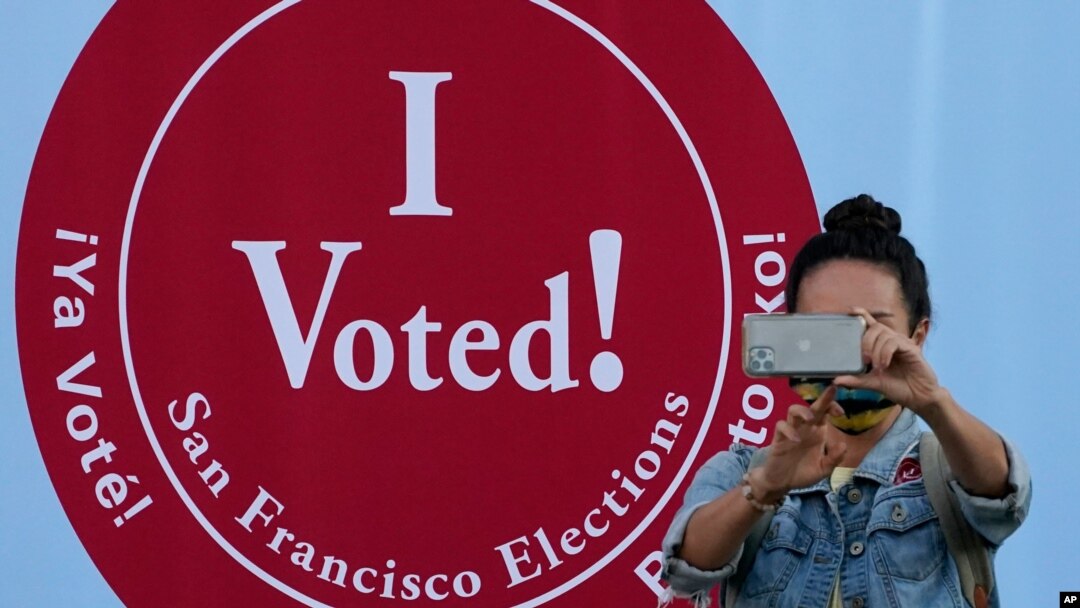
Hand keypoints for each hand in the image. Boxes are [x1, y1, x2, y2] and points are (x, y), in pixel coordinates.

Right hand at [750, 385, 848, 499]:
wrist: (782, 483)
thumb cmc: (803, 473)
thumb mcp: (824, 469)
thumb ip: (834, 458)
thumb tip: (843, 445)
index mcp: (818, 431)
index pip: (826, 412)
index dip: (833, 407)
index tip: (841, 413)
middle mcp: (805, 428)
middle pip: (812, 407)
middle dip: (823, 398)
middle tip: (832, 389)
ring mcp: (791, 431)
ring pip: (793, 411)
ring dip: (802, 411)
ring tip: (810, 418)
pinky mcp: (779, 439)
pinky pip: (781, 427)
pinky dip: (789, 430)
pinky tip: (796, 440)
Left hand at [834, 307, 944, 413]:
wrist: (918, 398)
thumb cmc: (898, 388)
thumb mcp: (873, 383)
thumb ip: (856, 380)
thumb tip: (835, 380)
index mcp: (882, 345)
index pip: (871, 324)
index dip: (862, 315)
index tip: (850, 311)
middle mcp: (892, 341)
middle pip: (875, 327)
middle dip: (865, 340)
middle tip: (864, 360)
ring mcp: (902, 343)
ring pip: (884, 334)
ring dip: (876, 350)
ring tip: (876, 367)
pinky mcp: (911, 349)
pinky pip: (894, 343)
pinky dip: (885, 353)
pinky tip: (884, 365)